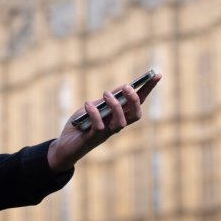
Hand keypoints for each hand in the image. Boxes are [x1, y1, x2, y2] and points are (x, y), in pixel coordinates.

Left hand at [46, 73, 161, 172]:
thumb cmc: (80, 125)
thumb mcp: (94, 107)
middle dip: (134, 100)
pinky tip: (87, 104)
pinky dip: (95, 113)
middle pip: (135, 115)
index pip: (138, 103)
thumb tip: (124, 86)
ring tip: (105, 93)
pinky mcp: (93, 138)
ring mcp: (105, 133)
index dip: (148, 90)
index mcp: (118, 116)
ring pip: (121, 122)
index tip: (157, 75)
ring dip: (115, 106)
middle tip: (126, 87)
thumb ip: (107, 100)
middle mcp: (115, 126)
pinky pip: (99, 126)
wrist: (64, 145)